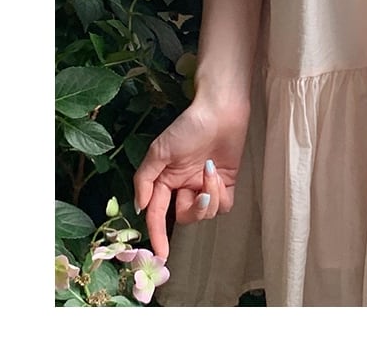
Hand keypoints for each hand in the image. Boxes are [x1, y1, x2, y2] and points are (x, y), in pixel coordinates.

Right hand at [133, 99, 249, 259]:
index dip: (157, 235)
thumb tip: (140, 208)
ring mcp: (205, 185)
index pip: (158, 214)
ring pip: (206, 213)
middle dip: (192, 209)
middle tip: (198, 192)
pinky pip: (223, 205)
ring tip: (210, 172)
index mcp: (166, 181)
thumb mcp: (159, 151)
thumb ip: (145, 180)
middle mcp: (185, 186)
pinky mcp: (226, 182)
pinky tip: (217, 173)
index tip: (160, 254)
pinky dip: (220, 193)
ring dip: (208, 197)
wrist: (220, 111)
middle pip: (185, 217)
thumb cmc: (188, 127)